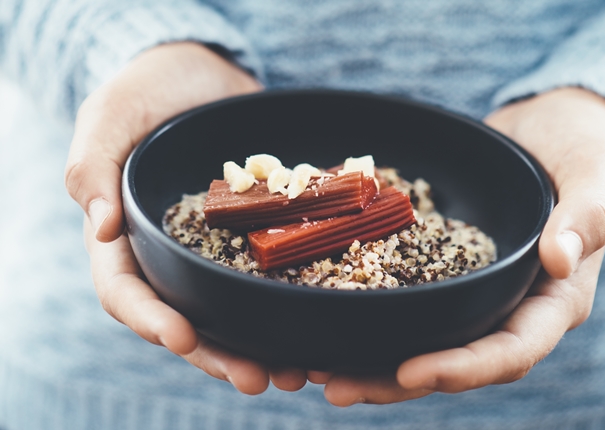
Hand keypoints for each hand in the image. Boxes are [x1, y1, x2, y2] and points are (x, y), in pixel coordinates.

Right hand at [66, 42, 306, 394]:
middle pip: (186, 318)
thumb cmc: (148, 90)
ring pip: (230, 310)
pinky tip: (317, 326)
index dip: (152, 320)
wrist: (203, 75)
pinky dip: (287, 306)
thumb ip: (92, 166)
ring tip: (295, 371)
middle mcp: (169, 255)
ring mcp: (214, 249)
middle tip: (257, 378)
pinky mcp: (253, 236)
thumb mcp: (110, 115)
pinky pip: (267, 277)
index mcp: (125, 238)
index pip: (127, 292)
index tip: (183, 337)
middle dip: (218, 354)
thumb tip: (99, 229)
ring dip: (258, 346)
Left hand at [314, 87, 604, 405]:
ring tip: (319, 368)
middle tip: (337, 387)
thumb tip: (559, 259)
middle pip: (456, 362)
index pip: (510, 350)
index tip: (410, 371)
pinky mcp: (446, 270)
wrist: (546, 130)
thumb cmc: (580, 148)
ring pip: (426, 340)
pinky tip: (331, 316)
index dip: (463, 368)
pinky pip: (411, 301)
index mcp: (552, 300)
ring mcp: (476, 291)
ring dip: (374, 361)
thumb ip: (587, 215)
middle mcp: (510, 307)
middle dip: (397, 381)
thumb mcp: (595, 173)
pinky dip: (374, 315)